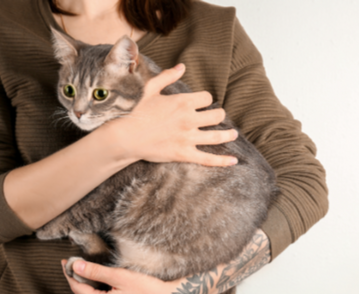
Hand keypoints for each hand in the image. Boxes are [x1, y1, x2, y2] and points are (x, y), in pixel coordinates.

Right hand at [100, 63, 238, 166]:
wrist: (124, 136)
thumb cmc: (134, 111)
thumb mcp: (149, 88)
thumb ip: (168, 76)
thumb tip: (182, 67)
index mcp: (183, 102)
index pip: (207, 98)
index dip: (205, 100)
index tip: (202, 103)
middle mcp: (190, 119)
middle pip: (217, 116)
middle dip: (219, 115)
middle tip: (218, 117)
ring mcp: (188, 138)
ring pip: (217, 136)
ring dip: (228, 134)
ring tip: (233, 134)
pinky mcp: (184, 154)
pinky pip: (207, 159)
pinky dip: (222, 161)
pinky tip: (233, 161)